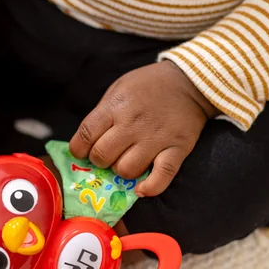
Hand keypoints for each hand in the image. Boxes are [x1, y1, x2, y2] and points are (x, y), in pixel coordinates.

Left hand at [69, 61, 219, 196]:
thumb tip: (86, 142)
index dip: (79, 149)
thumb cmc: (148, 86)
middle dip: (99, 160)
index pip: (86, 135)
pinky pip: (161, 176)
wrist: (189, 81)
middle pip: (102, 156)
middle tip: (107, 155)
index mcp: (115, 107)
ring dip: (121, 171)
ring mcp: (155, 138)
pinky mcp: (177, 149)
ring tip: (127, 162)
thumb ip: (102, 115)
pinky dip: (150, 187)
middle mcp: (132, 124)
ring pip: (126, 170)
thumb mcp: (118, 90)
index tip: (82, 152)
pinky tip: (141, 188)